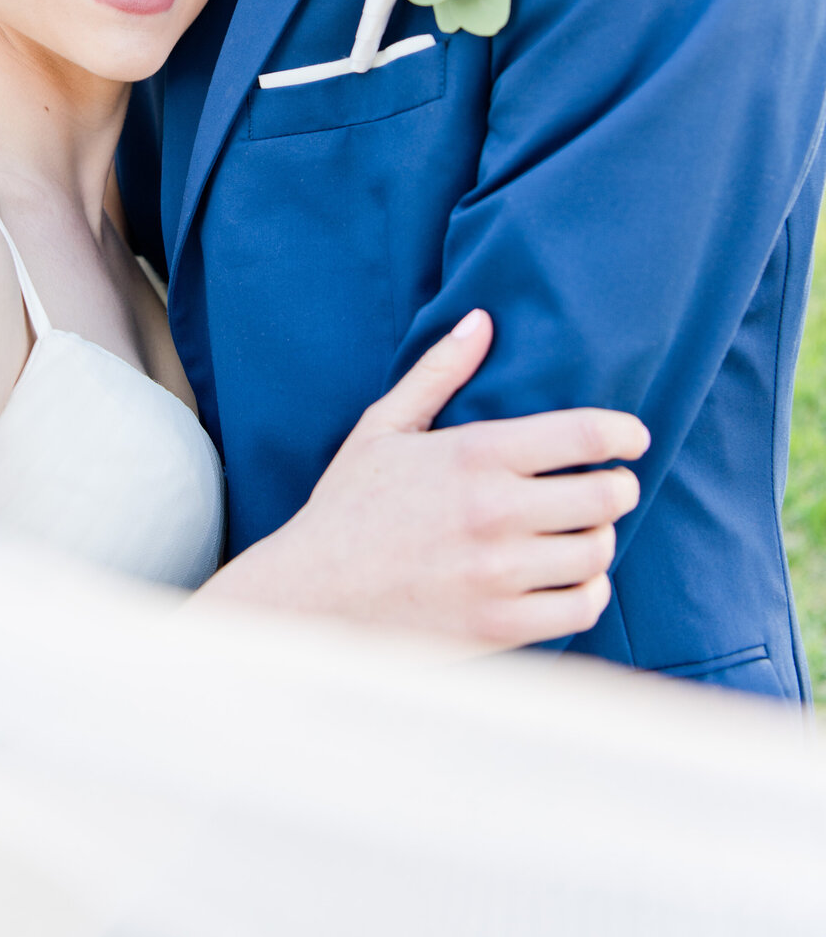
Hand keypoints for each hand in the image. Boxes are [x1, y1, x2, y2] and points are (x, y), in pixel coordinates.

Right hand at [202, 310, 648, 649]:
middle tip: (611, 486)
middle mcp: (493, 512)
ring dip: (602, 539)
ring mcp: (498, 573)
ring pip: (597, 553)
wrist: (311, 597)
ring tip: (586, 532)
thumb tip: (481, 320)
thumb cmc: (348, 506)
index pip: (582, 434)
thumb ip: (438, 373)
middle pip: (605, 496)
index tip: (634, 437)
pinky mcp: (498, 625)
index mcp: (473, 455)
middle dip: (619, 487)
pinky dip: (590, 591)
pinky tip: (573, 579)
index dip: (623, 433)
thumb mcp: (384, 428)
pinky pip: (580, 607)